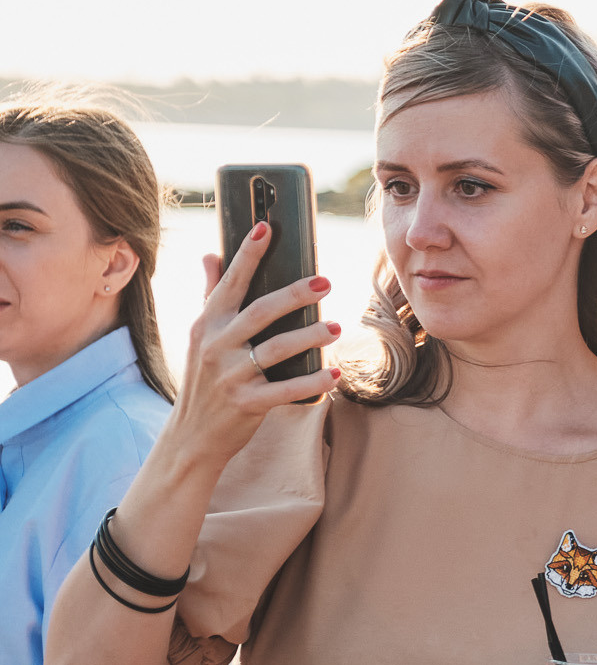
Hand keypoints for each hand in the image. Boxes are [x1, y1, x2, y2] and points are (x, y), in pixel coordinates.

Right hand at [171, 222, 342, 465]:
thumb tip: (210, 253)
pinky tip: (334, 373)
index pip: (229, 283)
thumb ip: (210, 294)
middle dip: (294, 295)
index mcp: (208, 324)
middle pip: (260, 312)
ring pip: (276, 349)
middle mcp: (216, 345)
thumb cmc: (204, 378)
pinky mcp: (246, 404)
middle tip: (325, 281)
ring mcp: (230, 376)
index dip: (248, 255)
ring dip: (310, 337)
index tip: (266, 228)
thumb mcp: (201, 335)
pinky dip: (312, 382)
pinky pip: (285, 390)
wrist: (191, 436)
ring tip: (337, 327)